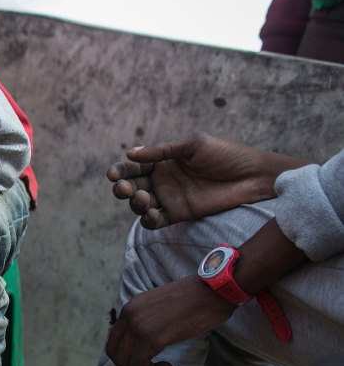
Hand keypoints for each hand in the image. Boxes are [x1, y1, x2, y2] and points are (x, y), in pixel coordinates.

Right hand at [106, 133, 305, 228]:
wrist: (252, 176)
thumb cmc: (225, 154)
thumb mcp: (194, 144)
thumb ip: (163, 150)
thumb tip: (130, 153)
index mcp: (162, 160)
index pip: (134, 166)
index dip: (120, 170)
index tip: (114, 174)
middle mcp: (162, 179)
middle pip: (132, 185)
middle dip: (123, 188)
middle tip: (125, 189)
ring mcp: (169, 197)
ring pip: (140, 204)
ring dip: (135, 203)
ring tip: (142, 198)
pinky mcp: (179, 214)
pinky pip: (156, 221)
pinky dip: (148, 220)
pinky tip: (151, 214)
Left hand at [107, 276, 234, 365]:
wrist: (214, 291)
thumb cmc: (197, 301)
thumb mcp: (162, 308)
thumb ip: (148, 322)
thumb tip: (145, 346)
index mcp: (130, 308)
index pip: (114, 341)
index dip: (126, 357)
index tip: (146, 362)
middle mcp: (129, 316)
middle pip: (115, 354)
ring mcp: (138, 326)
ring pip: (125, 363)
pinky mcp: (151, 337)